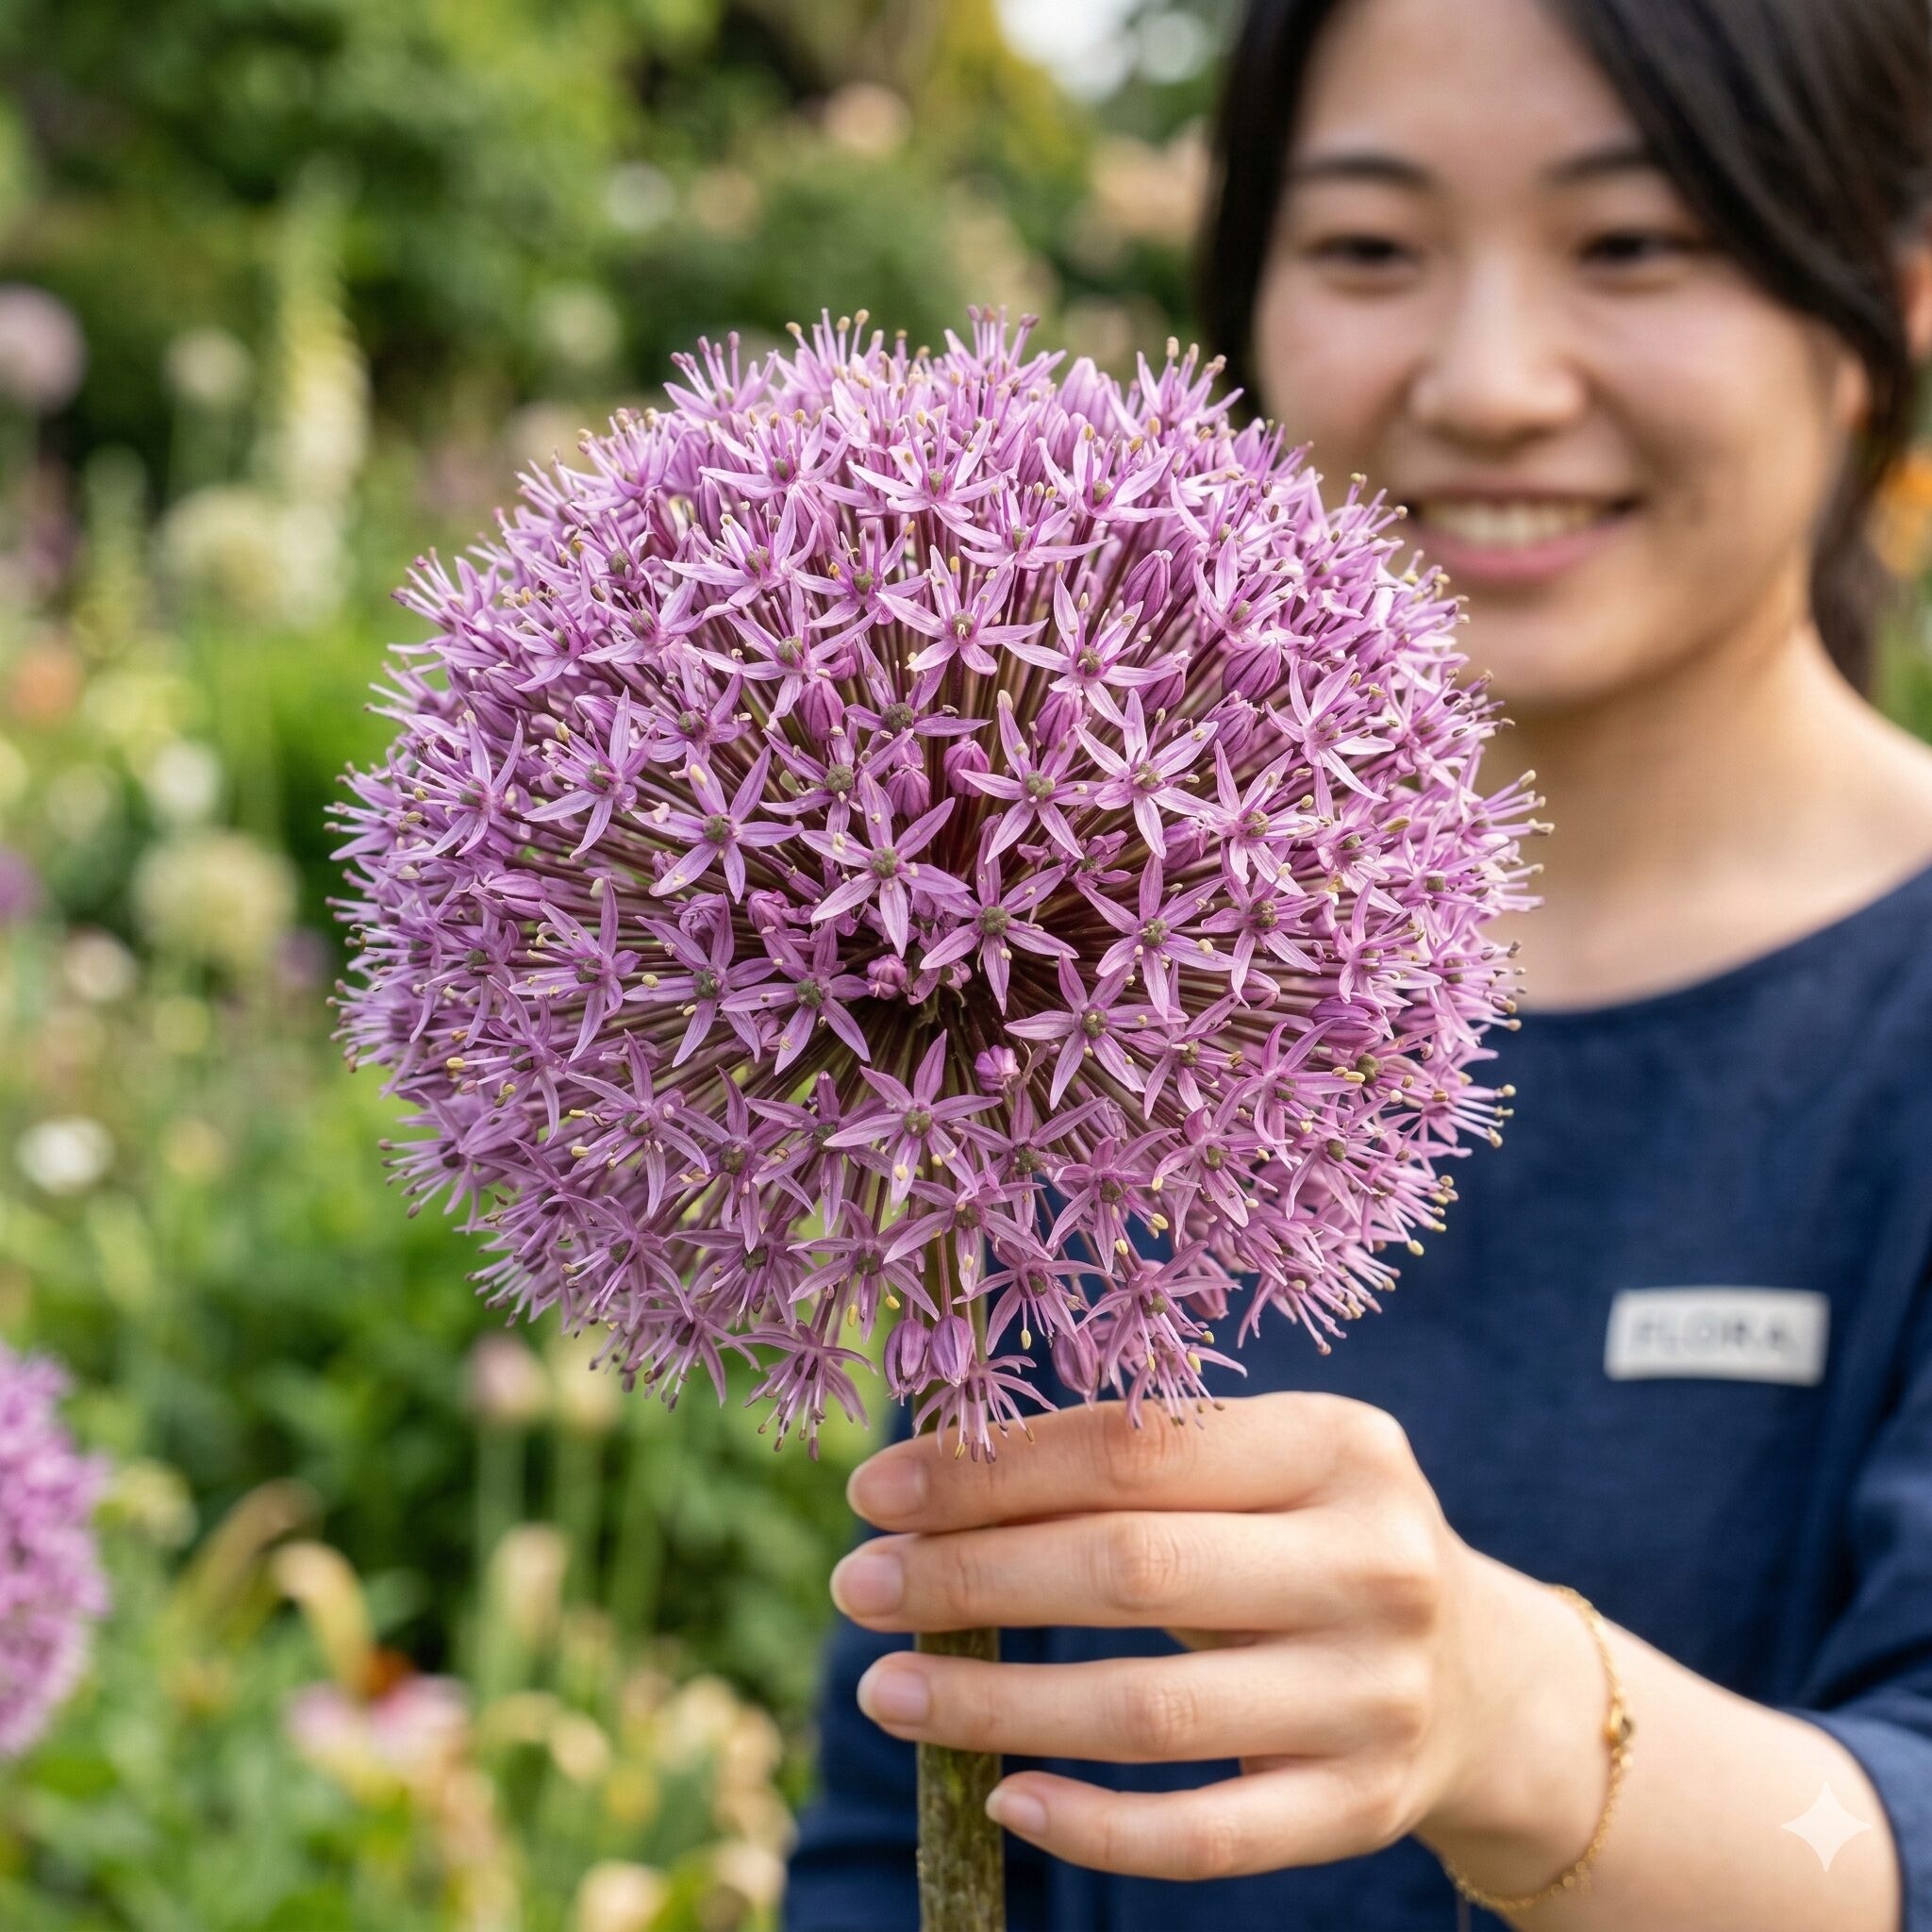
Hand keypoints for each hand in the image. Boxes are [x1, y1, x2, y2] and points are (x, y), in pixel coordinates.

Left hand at [831, 1391, 1608, 1884]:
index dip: (990, 1472)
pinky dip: (1094, 1824)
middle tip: (857, 1583)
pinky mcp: (1363, 1808)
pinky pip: (1207, 1836)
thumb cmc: (1316, 1541)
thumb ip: (1135, 1465)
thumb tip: (930, 1480)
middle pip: (1131, 1571)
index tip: (876, 1490)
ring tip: (884, 1688)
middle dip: (971, 1578)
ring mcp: (1373, 1697)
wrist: (1485, 1676)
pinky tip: (1001, 1798)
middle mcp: (1370, 1564)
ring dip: (995, 1705)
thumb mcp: (1264, 1468)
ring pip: (1150, 1713)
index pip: (1132, 1451)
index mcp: (1338, 1444)